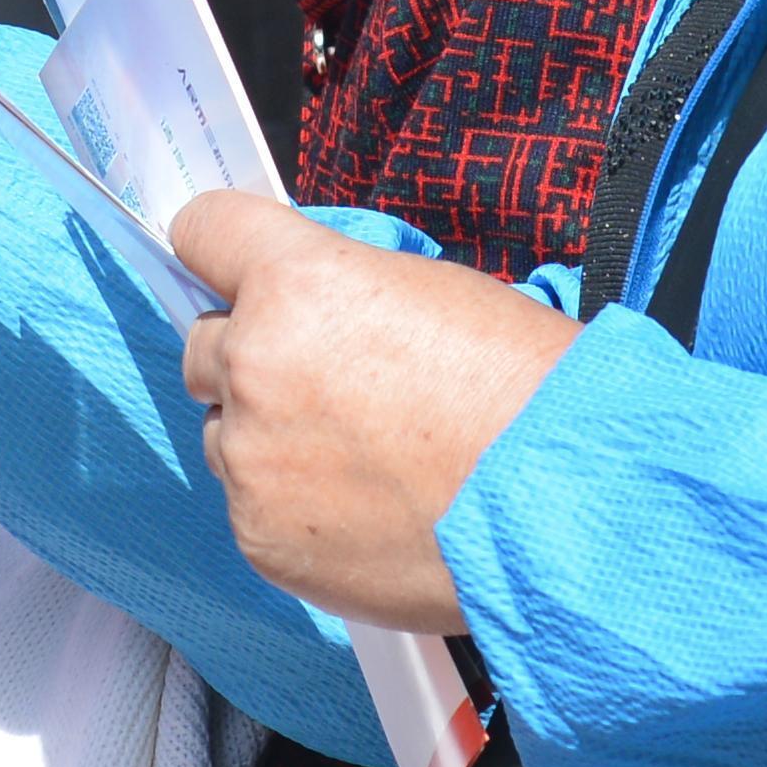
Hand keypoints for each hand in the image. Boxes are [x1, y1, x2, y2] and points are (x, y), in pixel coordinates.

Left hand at [166, 190, 578, 637]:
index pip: (202, 230)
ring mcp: (251, 458)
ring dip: (269, 438)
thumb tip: (303, 309)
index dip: (224, 249)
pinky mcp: (261, 537)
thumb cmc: (521, 388)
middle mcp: (254, 363)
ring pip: (225, 435)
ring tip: (361, 460)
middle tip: (325, 381)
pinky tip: (366, 511)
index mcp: (296, 282)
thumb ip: (340, 291)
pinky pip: (253, 507)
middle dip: (250, 355)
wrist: (563, 503)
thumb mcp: (432, 290)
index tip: (236, 267)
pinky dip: (293, 508)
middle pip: (202, 344)